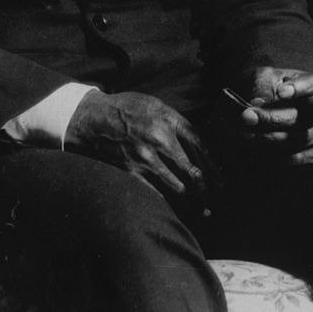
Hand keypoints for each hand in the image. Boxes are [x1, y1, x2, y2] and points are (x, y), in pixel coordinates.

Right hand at [64, 90, 209, 199]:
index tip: (218, 173)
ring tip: (200, 204)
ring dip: (190, 195)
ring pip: (176, 184)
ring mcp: (146, 158)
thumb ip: (175, 121)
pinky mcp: (132, 171)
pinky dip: (167, 199)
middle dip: (206, 184)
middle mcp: (160, 139)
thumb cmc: (126, 109)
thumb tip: (195, 139)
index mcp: (168, 120)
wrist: (94, 118)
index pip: (199, 143)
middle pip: (191, 168)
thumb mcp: (155, 105)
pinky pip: (155, 190)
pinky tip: (176, 206)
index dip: (211, 161)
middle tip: (215, 193)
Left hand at [235, 67, 312, 164]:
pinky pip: (296, 157)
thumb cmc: (270, 87)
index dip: (301, 88)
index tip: (280, 92)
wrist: (271, 107)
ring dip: (269, 137)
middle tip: (247, 116)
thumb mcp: (265, 78)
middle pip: (304, 117)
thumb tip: (256, 104)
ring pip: (299, 139)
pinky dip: (275, 153)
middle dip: (273, 118)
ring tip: (246, 132)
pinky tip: (256, 145)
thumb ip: (261, 88)